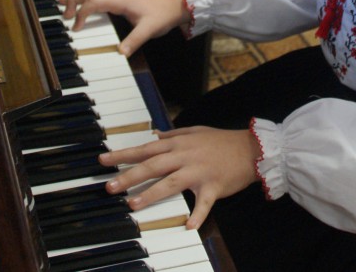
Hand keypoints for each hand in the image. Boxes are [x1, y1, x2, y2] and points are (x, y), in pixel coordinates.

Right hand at [59, 0, 189, 56]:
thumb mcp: (149, 29)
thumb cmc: (163, 15)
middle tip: (64, 14)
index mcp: (120, 0)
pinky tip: (83, 5)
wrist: (175, 6)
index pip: (93, 2)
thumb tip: (120, 53)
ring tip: (62, 3)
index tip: (77, 29)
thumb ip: (134, 40)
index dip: (82, 14)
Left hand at [100, 126, 259, 228]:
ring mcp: (200, 171)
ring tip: (133, 204)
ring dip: (151, 194)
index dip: (124, 154)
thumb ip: (174, 133)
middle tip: (109, 186)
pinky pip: (204, 203)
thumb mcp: (196, 131)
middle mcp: (186, 155)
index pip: (146, 148)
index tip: (103, 160)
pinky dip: (197, 215)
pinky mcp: (214, 186)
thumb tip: (154, 134)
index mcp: (179, 143)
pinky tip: (187, 226)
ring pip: (171, 182)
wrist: (252, 148)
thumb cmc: (222, 141)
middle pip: (153, 165)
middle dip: (130, 176)